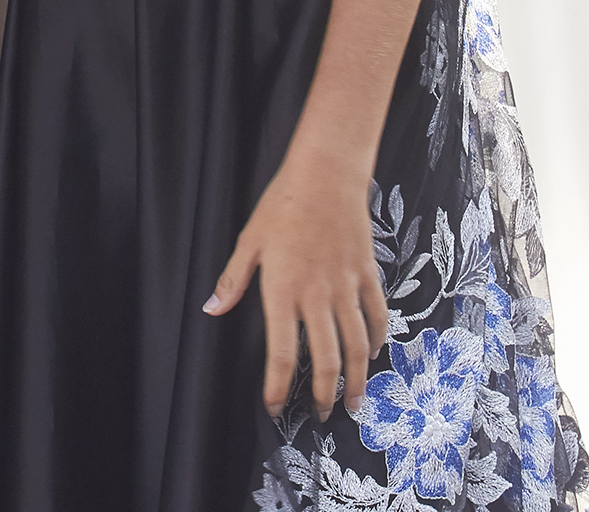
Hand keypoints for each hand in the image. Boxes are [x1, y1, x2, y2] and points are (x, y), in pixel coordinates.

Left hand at [205, 152, 387, 422]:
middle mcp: (317, 295)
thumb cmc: (282, 204)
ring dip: (357, 378)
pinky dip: (376, 338)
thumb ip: (233, 280)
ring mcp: (346, 286)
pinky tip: (372, 353)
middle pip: (326, 358)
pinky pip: (376, 315)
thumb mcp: (249, 240)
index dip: (279, 386)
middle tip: (324, 415)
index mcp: (283, 290)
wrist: (326, 174)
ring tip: (354, 403)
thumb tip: (212, 310)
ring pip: (356, 345)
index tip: (276, 407)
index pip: (282, 353)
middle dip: (325, 394)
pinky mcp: (367, 274)